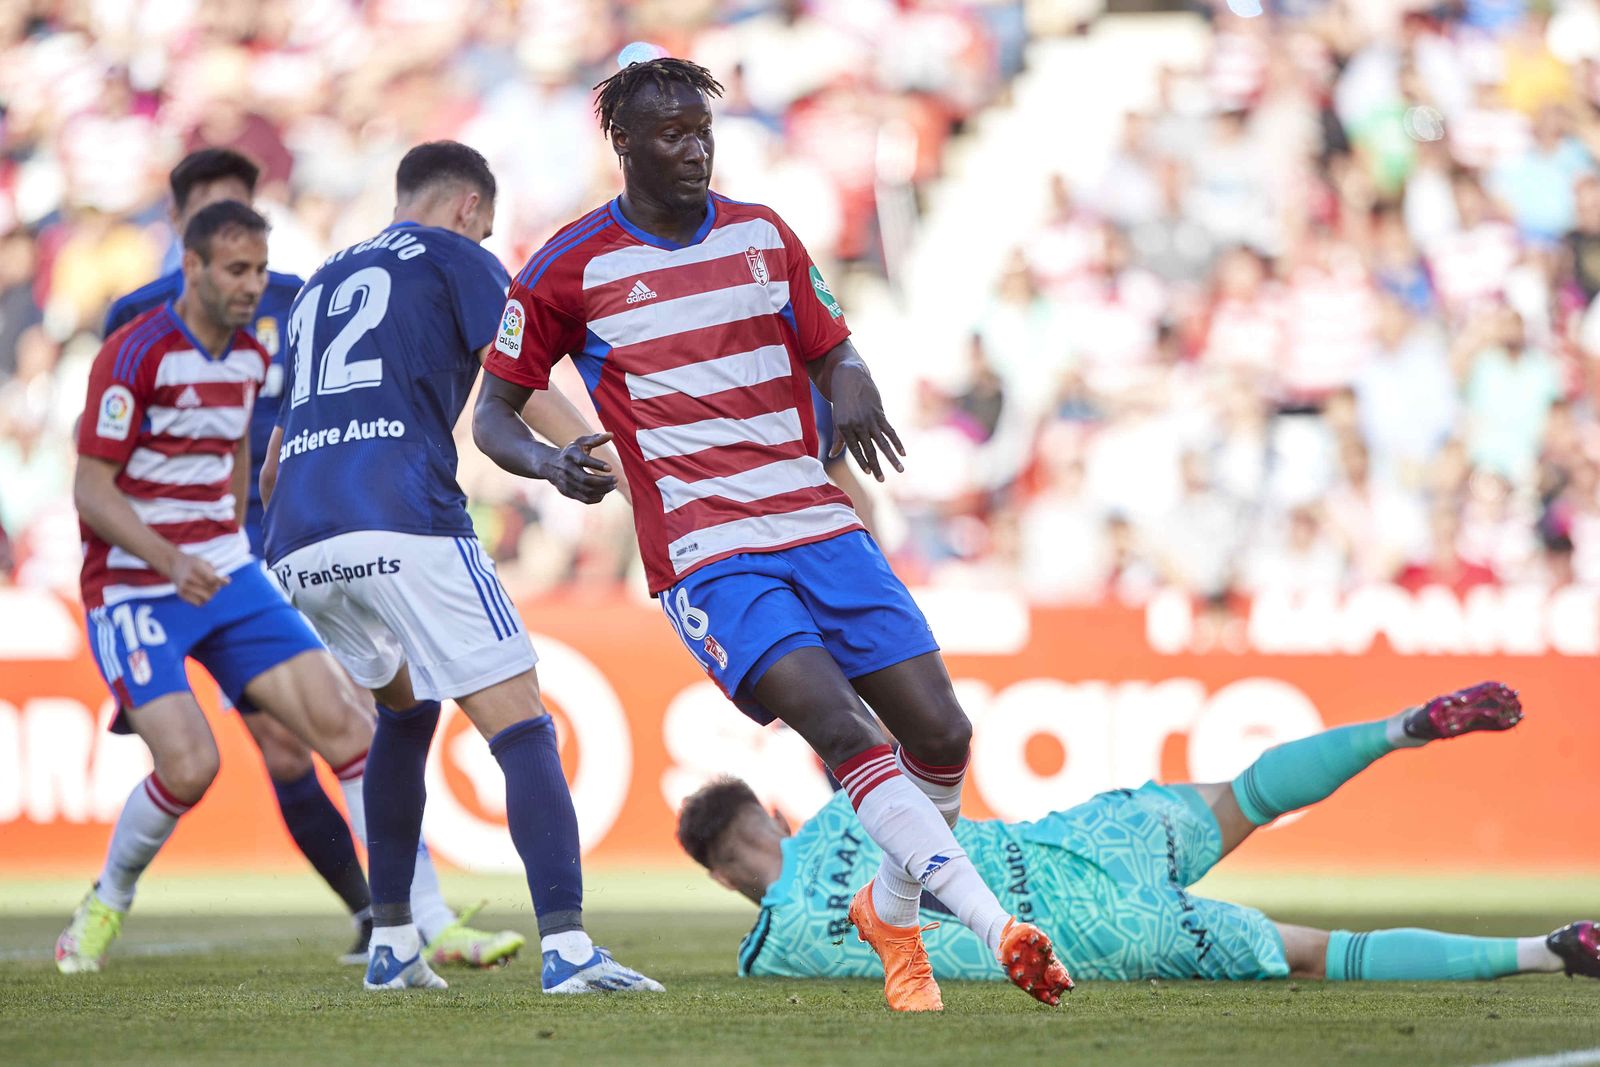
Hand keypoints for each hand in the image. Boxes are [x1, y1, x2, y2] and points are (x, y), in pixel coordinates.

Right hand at [168, 553, 227, 605]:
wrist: (173, 563)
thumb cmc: (194, 563)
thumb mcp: (205, 562)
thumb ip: (215, 572)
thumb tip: (227, 582)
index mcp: (195, 567)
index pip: (212, 579)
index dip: (221, 582)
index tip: (226, 581)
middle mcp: (188, 578)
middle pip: (211, 590)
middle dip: (216, 587)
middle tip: (214, 583)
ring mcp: (183, 587)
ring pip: (207, 598)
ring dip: (211, 594)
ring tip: (208, 588)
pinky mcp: (181, 594)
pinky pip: (199, 604)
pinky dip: (203, 600)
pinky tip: (202, 593)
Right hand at [541, 432, 618, 503]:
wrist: (550, 465)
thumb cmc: (571, 452)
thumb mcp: (581, 443)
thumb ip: (596, 439)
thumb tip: (611, 434)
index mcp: (570, 455)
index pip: (583, 461)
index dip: (597, 465)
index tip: (610, 468)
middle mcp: (567, 470)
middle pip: (586, 480)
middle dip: (603, 481)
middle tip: (616, 479)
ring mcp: (566, 483)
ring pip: (586, 491)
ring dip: (603, 490)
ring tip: (613, 485)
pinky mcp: (568, 492)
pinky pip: (584, 499)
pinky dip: (597, 497)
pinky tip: (604, 492)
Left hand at [829, 364, 904, 481]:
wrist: (849, 377)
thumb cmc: (841, 400)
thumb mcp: (836, 419)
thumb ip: (838, 438)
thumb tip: (831, 455)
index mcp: (845, 428)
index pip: (855, 450)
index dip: (862, 462)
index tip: (869, 474)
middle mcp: (858, 425)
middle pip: (870, 449)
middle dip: (876, 466)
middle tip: (882, 480)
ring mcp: (870, 420)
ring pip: (883, 443)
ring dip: (891, 458)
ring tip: (899, 470)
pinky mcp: (879, 414)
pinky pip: (890, 431)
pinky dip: (897, 442)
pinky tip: (904, 453)